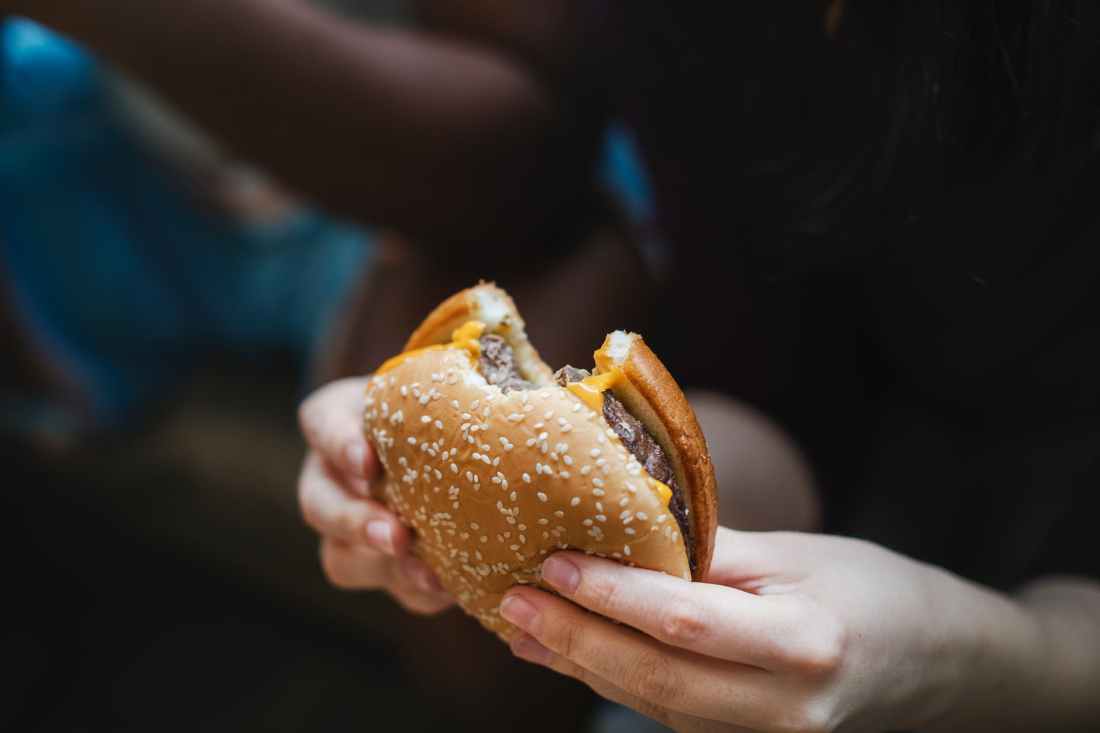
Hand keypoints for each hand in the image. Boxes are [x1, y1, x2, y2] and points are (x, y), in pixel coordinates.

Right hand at [298, 377, 452, 613]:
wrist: (468, 442)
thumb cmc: (455, 401)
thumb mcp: (450, 382)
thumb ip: (462, 381)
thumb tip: (521, 390)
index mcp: (340, 418)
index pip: (323, 422)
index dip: (339, 444)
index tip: (368, 461)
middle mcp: (332, 476)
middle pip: (319, 503)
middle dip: (355, 522)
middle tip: (396, 534)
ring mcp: (350, 528)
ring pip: (343, 557)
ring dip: (383, 567)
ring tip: (426, 573)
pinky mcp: (384, 566)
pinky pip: (390, 588)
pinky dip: (418, 590)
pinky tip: (449, 586)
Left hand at [499, 527, 985, 732]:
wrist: (938, 665)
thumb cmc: (874, 591)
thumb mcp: (801, 554)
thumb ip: (713, 551)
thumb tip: (627, 525)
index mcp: (806, 644)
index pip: (687, 622)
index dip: (612, 595)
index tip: (554, 563)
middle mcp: (783, 708)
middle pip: (655, 678)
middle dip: (574, 641)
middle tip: (511, 602)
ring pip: (653, 702)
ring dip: (580, 665)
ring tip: (521, 625)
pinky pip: (668, 712)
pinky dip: (614, 680)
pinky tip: (573, 652)